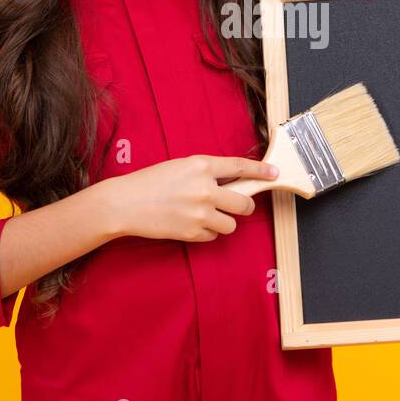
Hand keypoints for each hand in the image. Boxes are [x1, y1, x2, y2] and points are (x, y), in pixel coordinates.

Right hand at [96, 154, 279, 242]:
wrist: (125, 203)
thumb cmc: (150, 182)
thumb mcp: (180, 166)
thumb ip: (206, 172)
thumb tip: (232, 182)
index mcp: (201, 165)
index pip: (240, 166)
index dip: (261, 170)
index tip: (274, 173)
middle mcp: (205, 188)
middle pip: (244, 202)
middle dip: (244, 205)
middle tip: (238, 205)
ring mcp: (200, 212)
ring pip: (231, 224)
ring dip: (224, 221)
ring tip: (205, 216)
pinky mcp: (193, 232)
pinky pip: (213, 236)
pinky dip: (206, 232)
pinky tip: (190, 224)